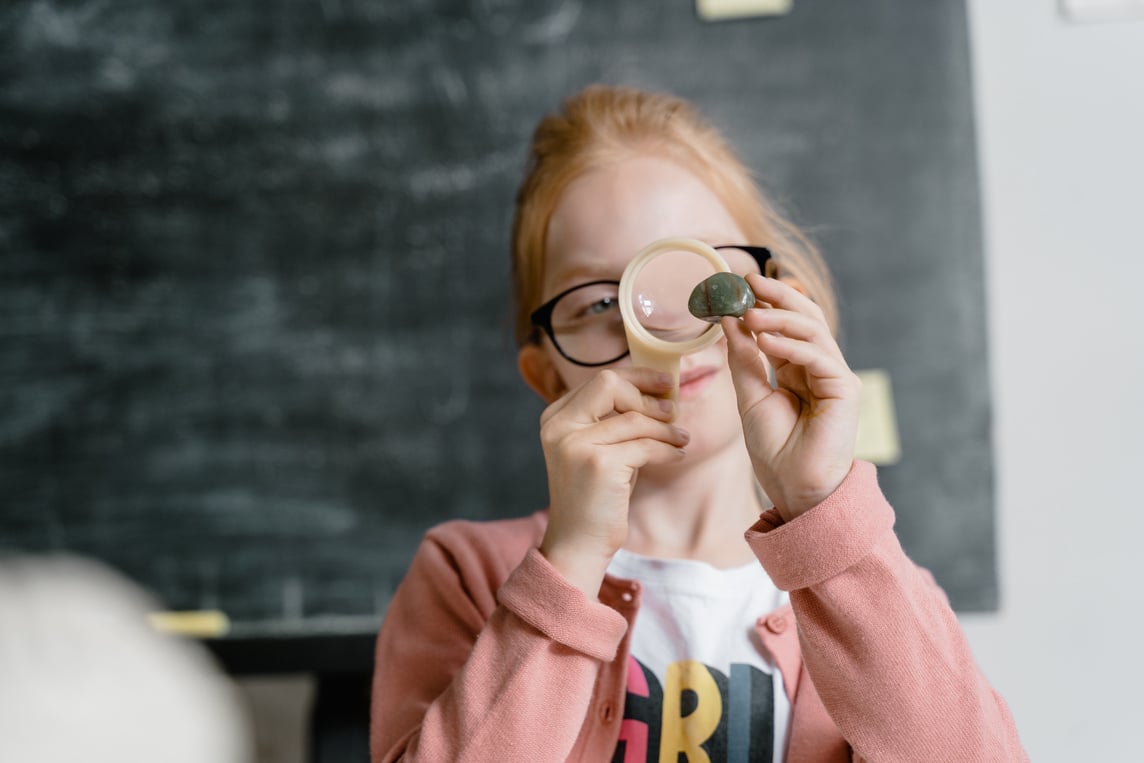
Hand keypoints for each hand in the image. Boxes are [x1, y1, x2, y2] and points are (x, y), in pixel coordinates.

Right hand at [537, 368, 689, 595]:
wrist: (578, 543)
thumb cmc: (595, 496)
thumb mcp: (598, 449)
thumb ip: (614, 420)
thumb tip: (656, 392)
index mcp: (555, 418)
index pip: (600, 380)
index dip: (636, 377)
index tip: (663, 383)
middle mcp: (560, 426)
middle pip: (610, 384)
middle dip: (648, 395)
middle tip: (673, 410)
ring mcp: (576, 443)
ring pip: (635, 419)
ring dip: (665, 429)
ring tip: (681, 439)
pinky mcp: (598, 463)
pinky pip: (645, 445)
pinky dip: (666, 450)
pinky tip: (676, 456)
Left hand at [722, 274, 860, 520]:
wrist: (795, 490)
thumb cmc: (775, 451)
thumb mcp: (750, 397)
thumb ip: (743, 359)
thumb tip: (730, 320)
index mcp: (797, 369)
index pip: (784, 325)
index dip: (764, 302)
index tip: (737, 285)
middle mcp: (819, 368)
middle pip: (805, 318)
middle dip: (778, 296)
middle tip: (750, 280)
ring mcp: (835, 377)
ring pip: (813, 331)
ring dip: (780, 317)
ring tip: (750, 314)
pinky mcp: (845, 389)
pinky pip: (819, 356)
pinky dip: (792, 345)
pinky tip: (766, 340)